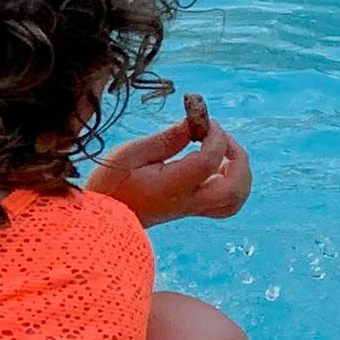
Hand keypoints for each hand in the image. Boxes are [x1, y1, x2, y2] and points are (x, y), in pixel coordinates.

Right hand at [88, 100, 253, 226]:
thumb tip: (193, 122)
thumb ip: (166, 139)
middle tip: (219, 136)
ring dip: (239, 171)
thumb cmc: (109, 184)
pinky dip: (231, 182)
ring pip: (235, 198)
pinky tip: (215, 166)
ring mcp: (191, 209)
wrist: (101, 219)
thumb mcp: (130, 154)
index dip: (215, 136)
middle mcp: (187, 201)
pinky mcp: (189, 210)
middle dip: (238, 156)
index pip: (209, 161)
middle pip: (235, 186)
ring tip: (221, 151)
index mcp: (172, 187)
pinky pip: (225, 202)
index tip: (202, 119)